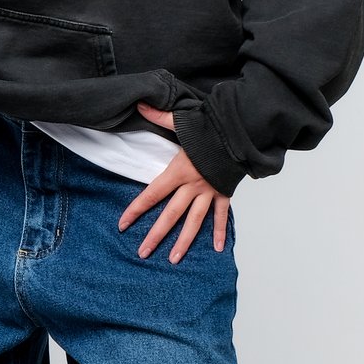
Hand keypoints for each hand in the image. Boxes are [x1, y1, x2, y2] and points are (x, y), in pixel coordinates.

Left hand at [117, 104, 231, 261]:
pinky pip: (221, 215)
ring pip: (194, 221)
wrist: (241, 132)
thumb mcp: (182, 120)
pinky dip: (220, 231)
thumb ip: (159, 115)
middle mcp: (193, 186)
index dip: (136, 209)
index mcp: (179, 171)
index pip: (152, 194)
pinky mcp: (224, 192)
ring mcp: (210, 191)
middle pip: (171, 215)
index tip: (123, 224)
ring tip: (172, 258)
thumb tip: (140, 104)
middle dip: (156, 234)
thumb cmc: (210, 127)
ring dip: (184, 241)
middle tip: (143, 252)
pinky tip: (218, 248)